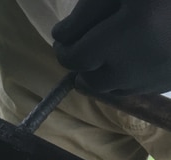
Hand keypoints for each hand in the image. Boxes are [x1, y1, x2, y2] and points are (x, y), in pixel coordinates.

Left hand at [52, 0, 170, 95]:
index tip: (64, 34)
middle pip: (91, 78)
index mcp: (127, 33)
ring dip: (102, 71)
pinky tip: (130, 55)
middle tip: (82, 42)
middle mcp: (137, 64)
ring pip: (111, 87)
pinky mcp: (166, 82)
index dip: (64, 46)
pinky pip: (133, 87)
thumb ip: (90, 9)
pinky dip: (123, 76)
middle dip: (83, 62)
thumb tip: (62, 36)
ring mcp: (154, 77)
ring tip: (107, 48)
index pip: (75, 55)